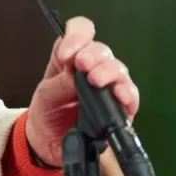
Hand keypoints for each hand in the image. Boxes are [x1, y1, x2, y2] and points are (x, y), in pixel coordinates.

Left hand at [24, 17, 140, 167]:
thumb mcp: (44, 96)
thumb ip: (58, 83)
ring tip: (96, 80)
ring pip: (118, 69)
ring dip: (109, 71)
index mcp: (71, 57)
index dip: (77, 36)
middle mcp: (93, 68)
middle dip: (93, 55)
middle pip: (102, 50)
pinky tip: (120, 95)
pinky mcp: (120, 108)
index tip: (67, 54)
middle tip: (82, 64)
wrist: (48, 144)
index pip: (81, 31)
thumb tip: (75, 73)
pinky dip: (127, 93)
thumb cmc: (46, 113)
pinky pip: (130, 96)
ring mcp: (109, 87)